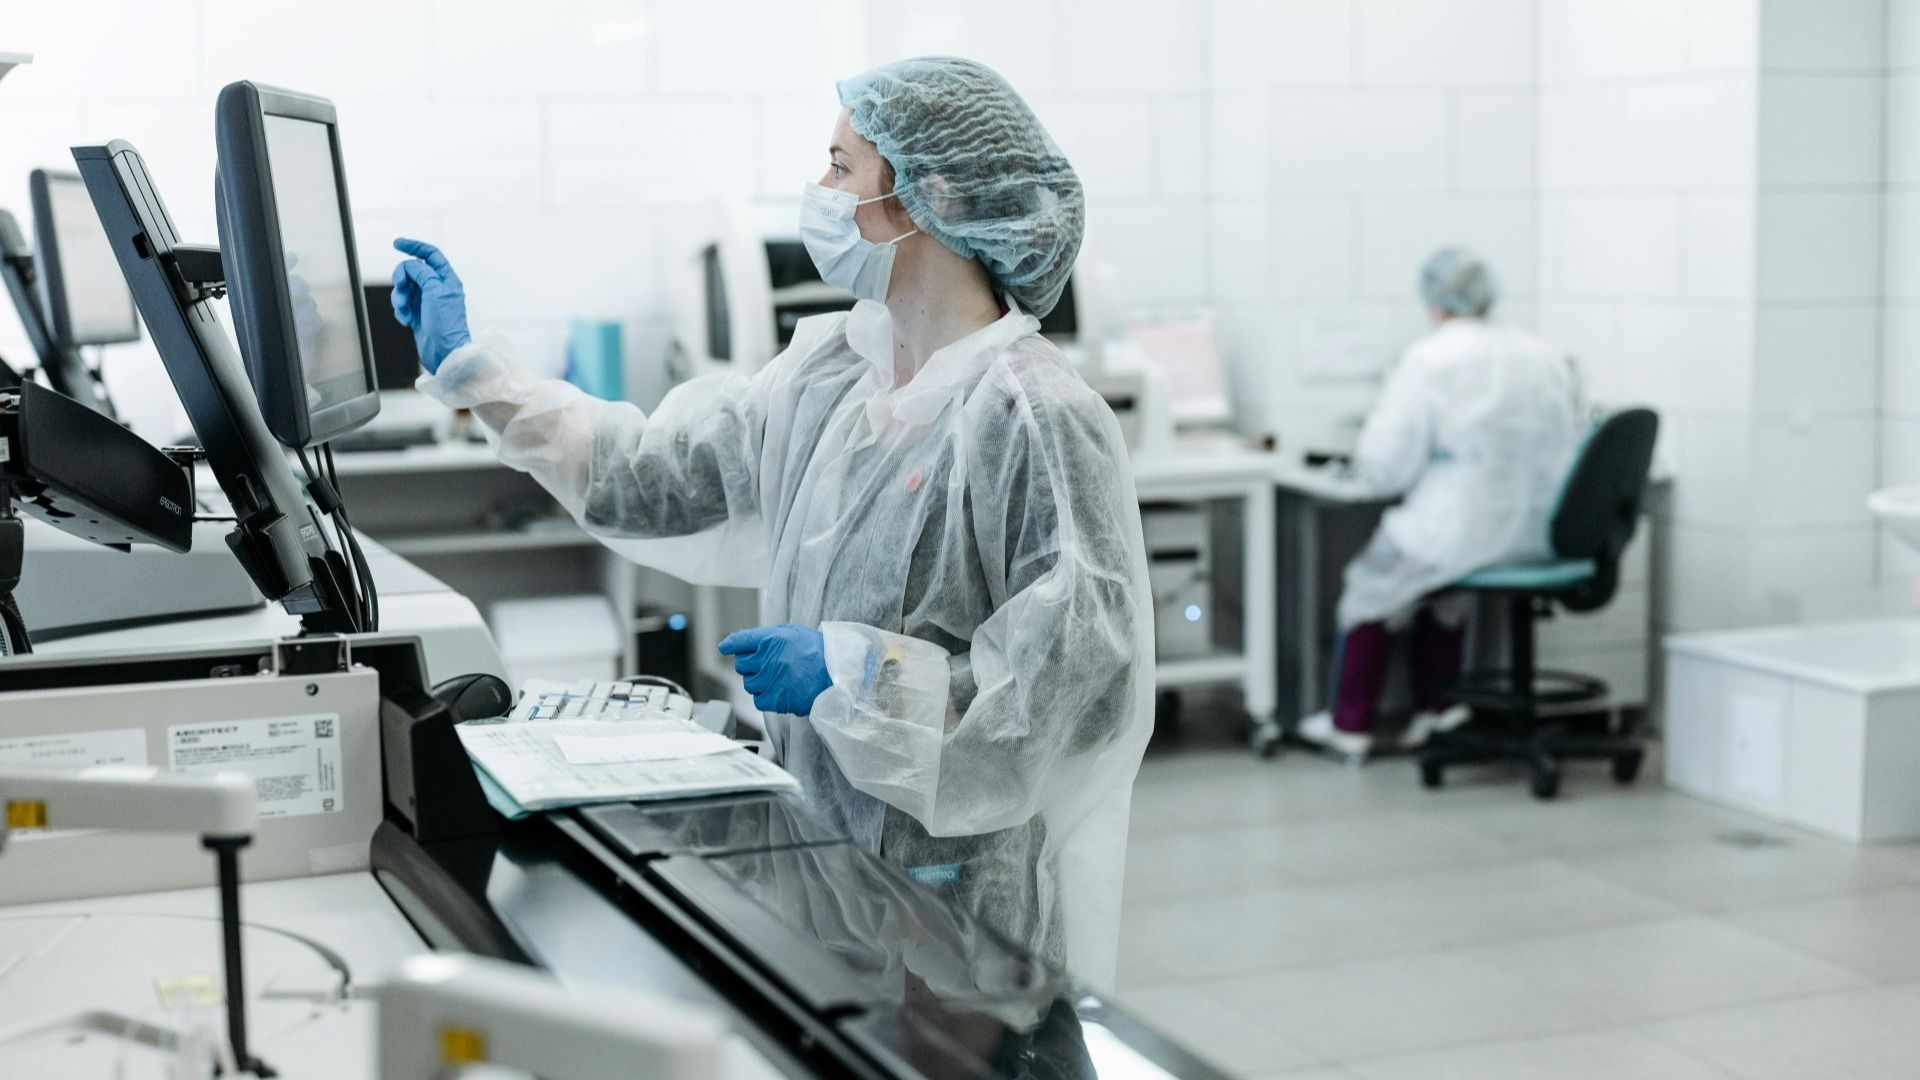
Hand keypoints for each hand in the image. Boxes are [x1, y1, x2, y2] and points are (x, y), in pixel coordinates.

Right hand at [390, 237, 470, 372]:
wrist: (444, 353)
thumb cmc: (446, 325)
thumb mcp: (434, 292)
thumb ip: (422, 273)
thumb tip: (411, 265)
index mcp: (447, 280)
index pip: (431, 255)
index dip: (414, 246)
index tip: (397, 243)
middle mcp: (437, 288)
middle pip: (412, 270)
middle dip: (402, 278)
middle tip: (401, 288)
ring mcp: (426, 301)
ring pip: (404, 288)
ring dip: (400, 297)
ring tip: (405, 311)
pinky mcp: (417, 314)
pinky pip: (402, 304)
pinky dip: (401, 310)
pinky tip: (407, 321)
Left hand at [718, 624, 832, 715]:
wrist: (837, 674)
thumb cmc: (818, 652)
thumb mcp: (794, 633)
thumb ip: (770, 636)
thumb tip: (747, 641)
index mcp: (771, 639)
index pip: (739, 640)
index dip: (730, 644)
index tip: (725, 647)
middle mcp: (767, 659)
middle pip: (741, 664)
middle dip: (750, 665)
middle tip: (766, 665)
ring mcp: (770, 680)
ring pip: (749, 684)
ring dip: (759, 682)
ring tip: (778, 678)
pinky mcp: (775, 699)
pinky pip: (758, 700)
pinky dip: (766, 697)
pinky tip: (780, 691)